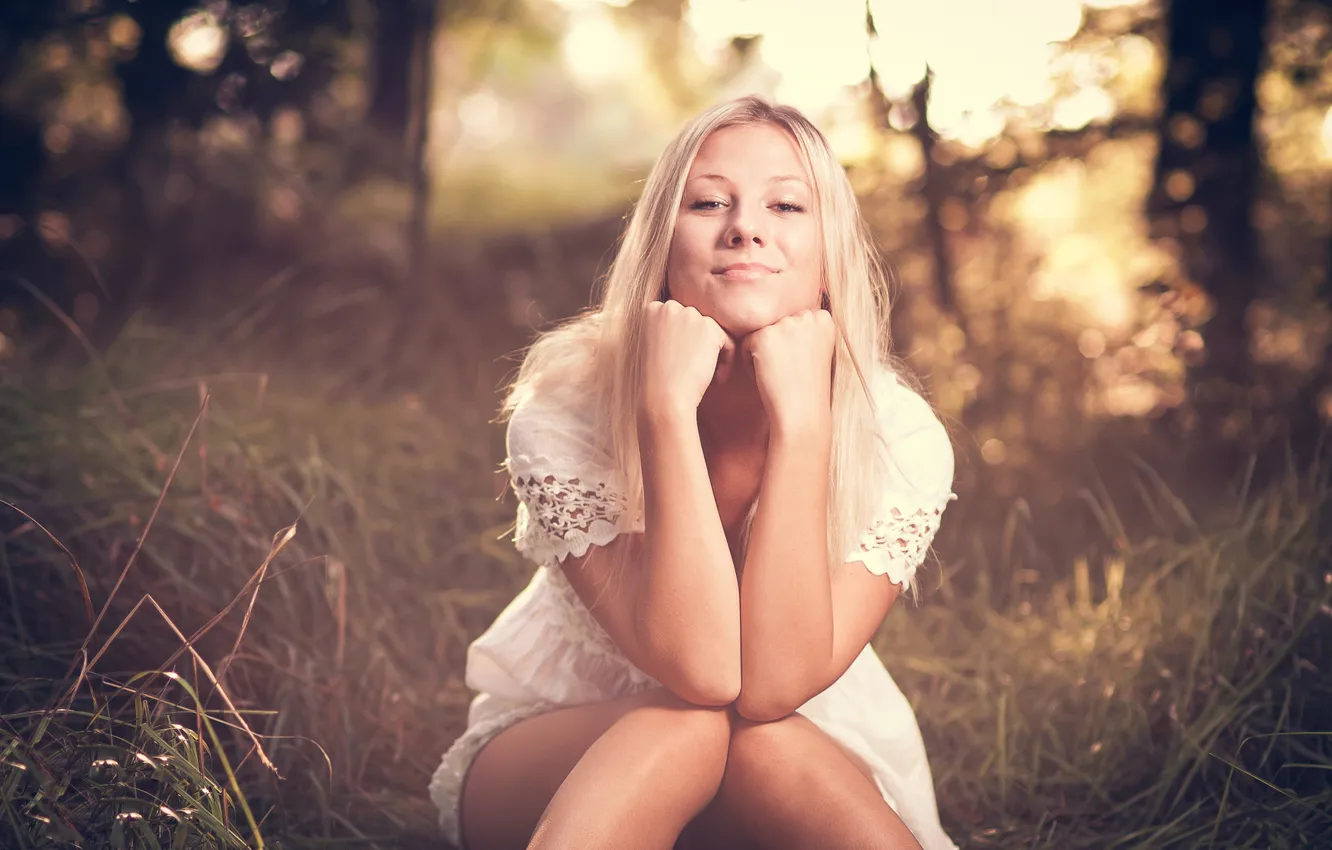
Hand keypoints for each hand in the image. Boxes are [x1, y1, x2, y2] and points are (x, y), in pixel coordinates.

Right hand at [640, 300, 735, 420]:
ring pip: (712, 330)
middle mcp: (669, 307)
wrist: (663, 398)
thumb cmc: (657, 381)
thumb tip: (690, 328)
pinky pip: (728, 341)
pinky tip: (717, 379)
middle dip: (699, 344)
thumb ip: (668, 329)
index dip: (684, 342)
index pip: (678, 317)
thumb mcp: (653, 346)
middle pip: (696, 321)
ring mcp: (689, 315)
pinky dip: (726, 361)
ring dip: (713, 352)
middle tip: (694, 369)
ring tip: (707, 375)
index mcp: (651, 310)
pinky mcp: (709, 328)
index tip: (682, 361)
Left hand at [743, 309, 835, 433]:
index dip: (792, 347)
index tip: (800, 366)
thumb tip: (783, 320)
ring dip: (763, 355)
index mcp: (823, 319)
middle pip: (776, 325)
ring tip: (779, 375)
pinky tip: (767, 377)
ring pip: (760, 334)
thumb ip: (805, 330)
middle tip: (789, 373)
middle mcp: (807, 316)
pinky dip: (750, 364)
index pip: (793, 322)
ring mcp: (786, 324)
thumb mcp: (816, 351)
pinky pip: (745, 345)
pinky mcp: (764, 336)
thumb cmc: (808, 388)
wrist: (803, 412)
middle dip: (777, 348)